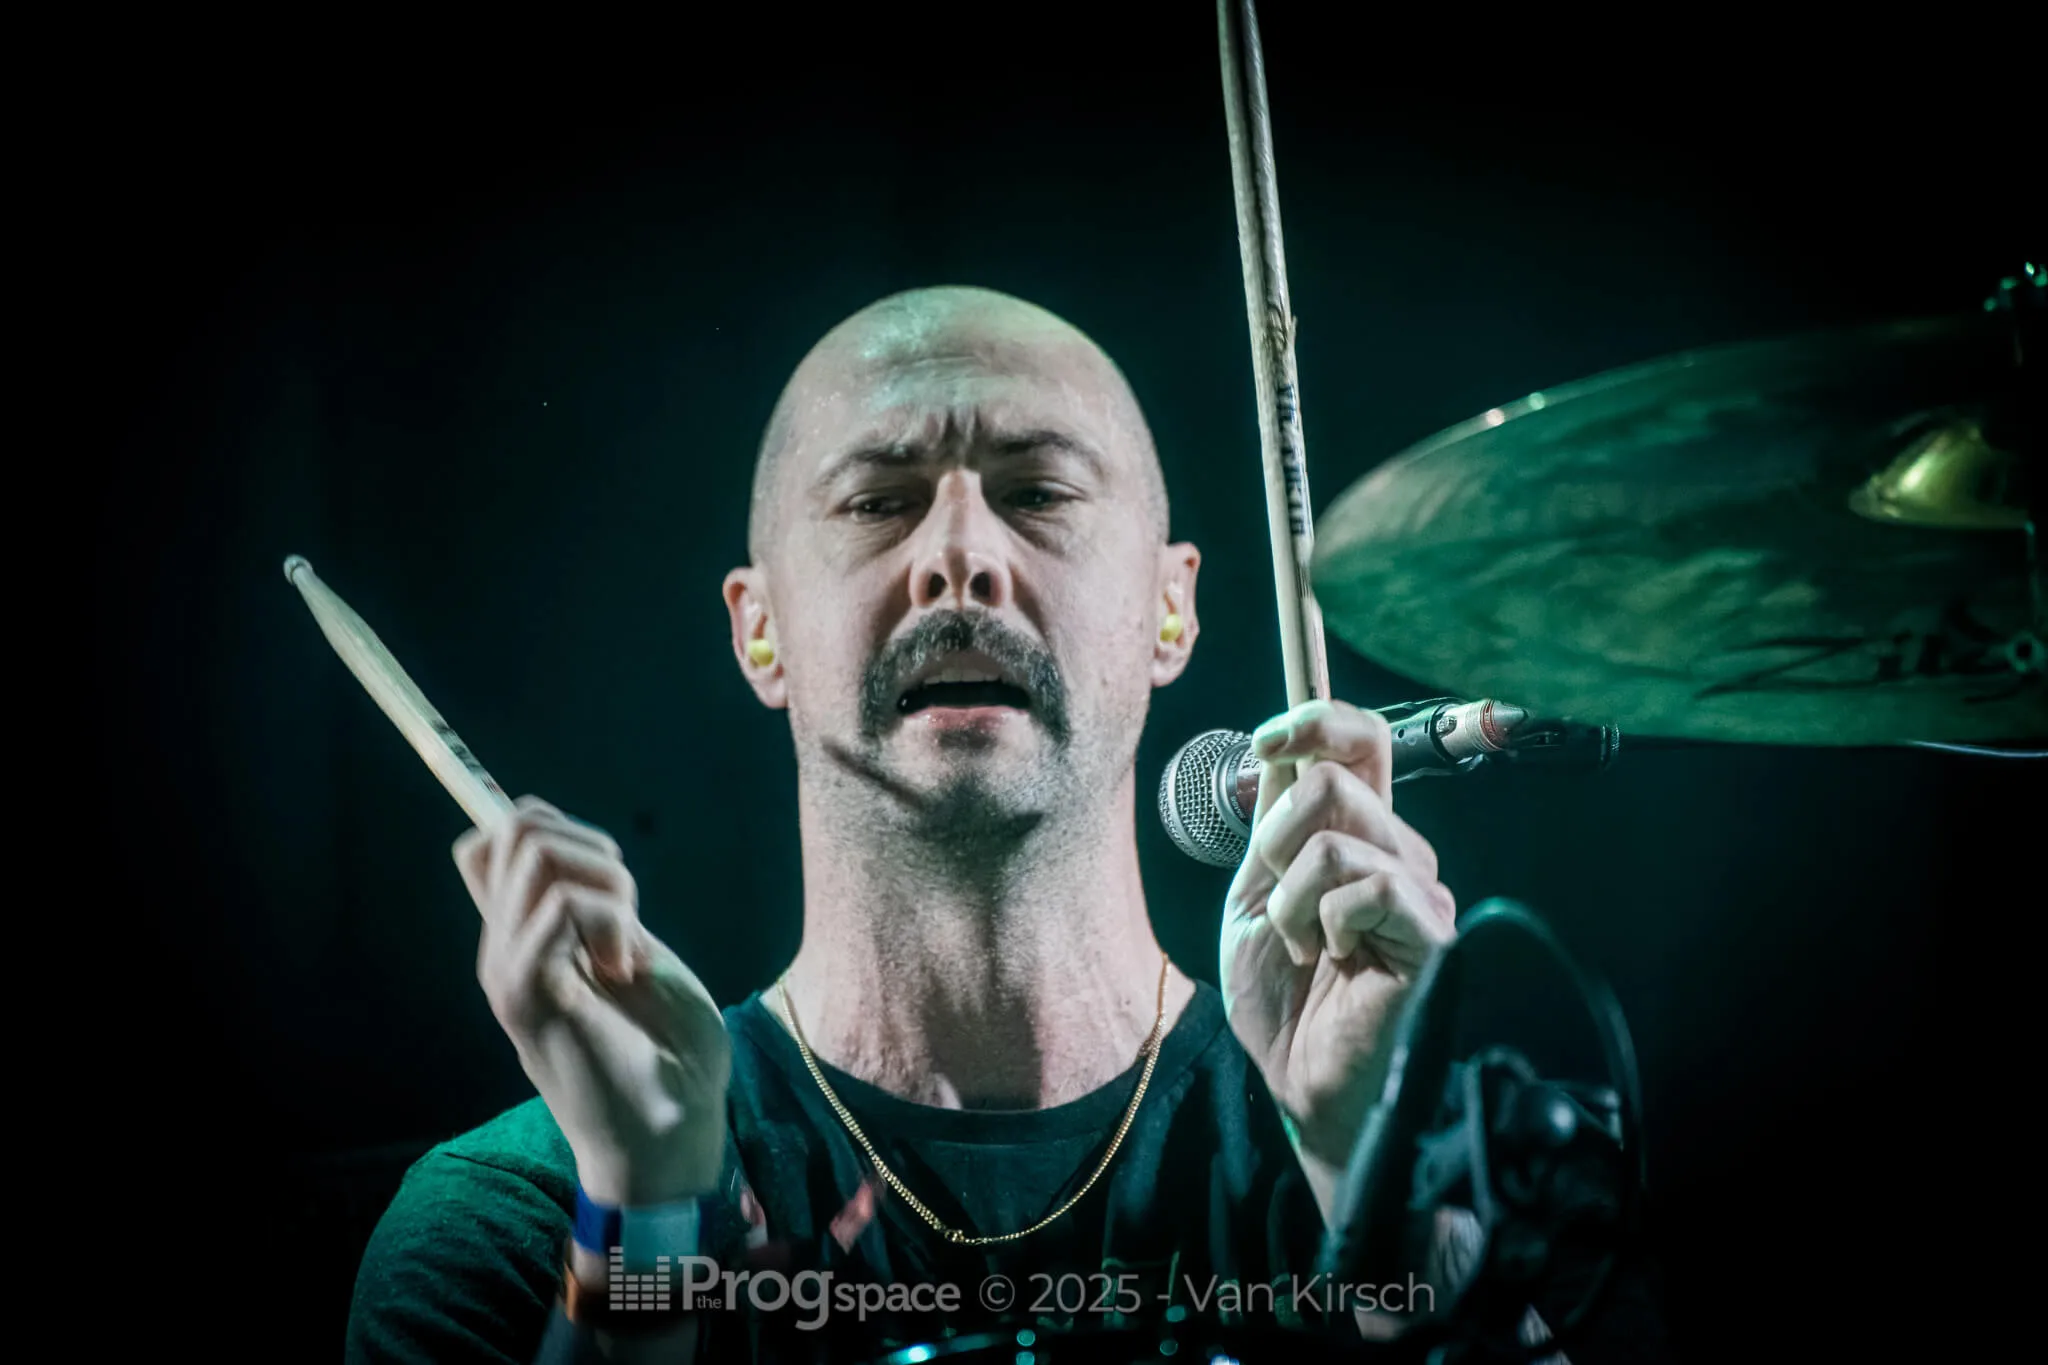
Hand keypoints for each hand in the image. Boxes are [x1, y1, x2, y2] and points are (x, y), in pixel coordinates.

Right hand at [456, 796, 730, 1206]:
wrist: (668, 1132)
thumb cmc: (666, 1051)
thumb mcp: (636, 956)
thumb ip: (599, 909)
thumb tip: (578, 847)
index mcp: (525, 937)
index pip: (491, 840)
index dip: (547, 823)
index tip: (609, 875)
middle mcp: (503, 948)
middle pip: (513, 829)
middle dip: (591, 847)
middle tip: (626, 915)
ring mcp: (507, 969)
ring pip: (535, 852)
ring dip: (606, 884)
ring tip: (626, 947)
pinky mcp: (525, 993)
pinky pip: (557, 904)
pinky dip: (609, 921)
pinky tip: (624, 970)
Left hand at [1219, 700, 1456, 1177]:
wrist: (1300, 1081)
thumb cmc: (1286, 1000)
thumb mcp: (1259, 895)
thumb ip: (1273, 825)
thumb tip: (1280, 746)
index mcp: (1361, 836)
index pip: (1363, 740)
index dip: (1315, 716)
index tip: (1265, 741)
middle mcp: (1401, 850)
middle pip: (1337, 773)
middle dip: (1275, 831)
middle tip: (1275, 894)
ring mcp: (1421, 888)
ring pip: (1332, 835)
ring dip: (1288, 896)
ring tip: (1300, 944)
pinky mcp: (1429, 930)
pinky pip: (1360, 886)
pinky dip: (1320, 923)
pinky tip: (1331, 960)